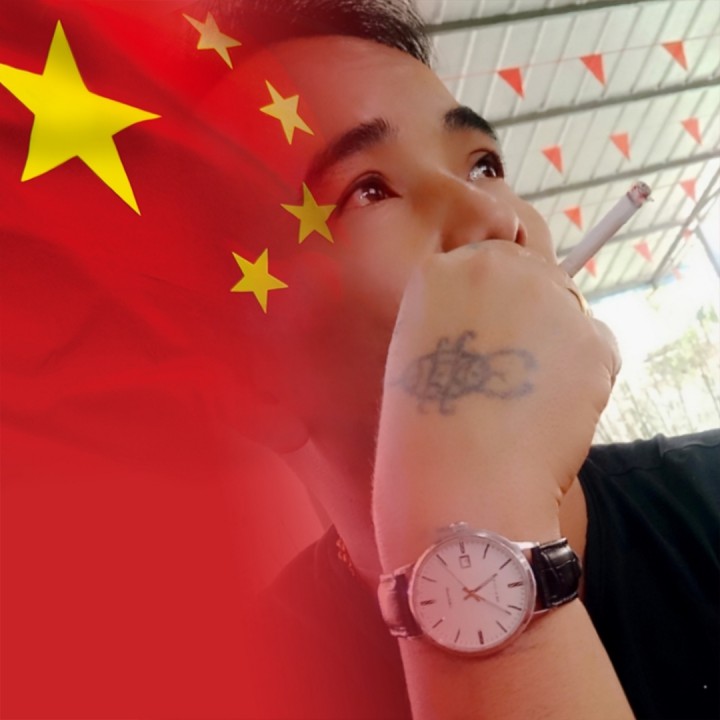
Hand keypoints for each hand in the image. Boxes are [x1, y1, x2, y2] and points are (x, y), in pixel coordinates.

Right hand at [374, 241, 619, 566]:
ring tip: (534, 399)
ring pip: (569, 312)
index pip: (488, 264)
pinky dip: (586, 377)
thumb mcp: (416, 351)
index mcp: (441, 271)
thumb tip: (498, 322)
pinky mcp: (593, 336)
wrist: (459, 479)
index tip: (490, 339)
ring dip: (559, 345)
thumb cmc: (421, 429)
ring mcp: (549, 298)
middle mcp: (497, 267)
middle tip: (517, 371)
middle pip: (535, 276)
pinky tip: (556, 412)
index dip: (495, 303)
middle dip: (533, 314)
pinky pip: (597, 348)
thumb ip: (454, 317)